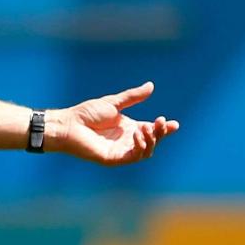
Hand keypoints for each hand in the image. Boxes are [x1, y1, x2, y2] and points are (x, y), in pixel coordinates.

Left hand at [47, 82, 178, 164]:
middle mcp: (127, 140)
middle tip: (161, 122)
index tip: (174, 123)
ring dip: (151, 140)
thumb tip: (151, 86)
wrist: (70, 124)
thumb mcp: (114, 103)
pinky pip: (133, 157)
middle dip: (160, 132)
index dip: (163, 128)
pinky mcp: (114, 159)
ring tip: (146, 127)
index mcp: (128, 128)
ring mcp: (121, 151)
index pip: (151, 130)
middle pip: (152, 140)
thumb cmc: (87, 114)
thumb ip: (133, 97)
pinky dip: (140, 147)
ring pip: (146, 151)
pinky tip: (138, 134)